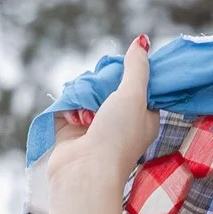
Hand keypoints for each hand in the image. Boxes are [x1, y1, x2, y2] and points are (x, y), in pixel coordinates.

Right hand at [44, 32, 154, 213]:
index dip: (127, 73)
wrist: (85, 173)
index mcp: (143, 116)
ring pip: (86, 91)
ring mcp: (95, 125)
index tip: (120, 70)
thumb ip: (137, 67)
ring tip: (86, 111)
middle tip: (101, 91)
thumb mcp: (134, 95)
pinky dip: (70, 107)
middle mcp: (120, 121)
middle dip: (100, 84)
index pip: (137, 83)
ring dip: (83, 96)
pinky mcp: (72, 129)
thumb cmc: (117, 137)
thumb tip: (142, 41)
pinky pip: (69, 104)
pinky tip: (75, 117)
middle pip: (108, 84)